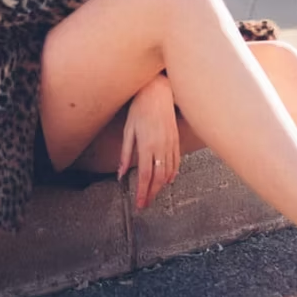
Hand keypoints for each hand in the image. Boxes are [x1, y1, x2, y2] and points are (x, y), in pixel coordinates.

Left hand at [117, 73, 179, 209]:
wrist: (158, 92)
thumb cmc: (140, 108)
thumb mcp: (128, 130)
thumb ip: (125, 154)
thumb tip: (120, 174)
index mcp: (147, 145)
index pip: (145, 176)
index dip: (142, 192)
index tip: (140, 204)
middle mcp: (161, 147)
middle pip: (158, 178)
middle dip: (152, 194)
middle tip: (145, 204)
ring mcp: (171, 144)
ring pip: (168, 172)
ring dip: (161, 186)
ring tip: (153, 194)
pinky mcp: (176, 140)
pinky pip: (176, 162)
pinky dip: (172, 173)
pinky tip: (168, 180)